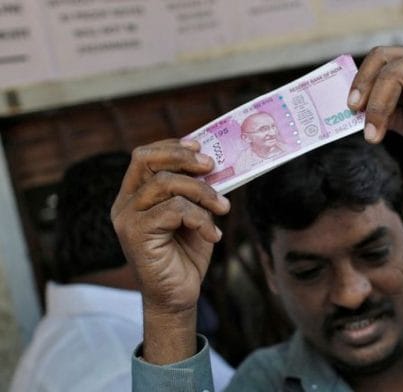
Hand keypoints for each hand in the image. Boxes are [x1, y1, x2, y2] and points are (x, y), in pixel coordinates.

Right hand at [111, 139, 229, 362]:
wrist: (178, 296)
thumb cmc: (186, 255)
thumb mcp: (195, 215)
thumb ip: (196, 192)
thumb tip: (214, 166)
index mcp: (135, 195)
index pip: (145, 157)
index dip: (172, 147)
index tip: (199, 146)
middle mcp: (125, 203)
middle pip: (146, 160)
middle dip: (183, 158)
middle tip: (211, 166)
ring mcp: (127, 218)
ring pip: (165, 184)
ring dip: (202, 192)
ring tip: (223, 208)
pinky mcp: (136, 234)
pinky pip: (174, 210)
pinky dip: (201, 219)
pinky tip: (213, 235)